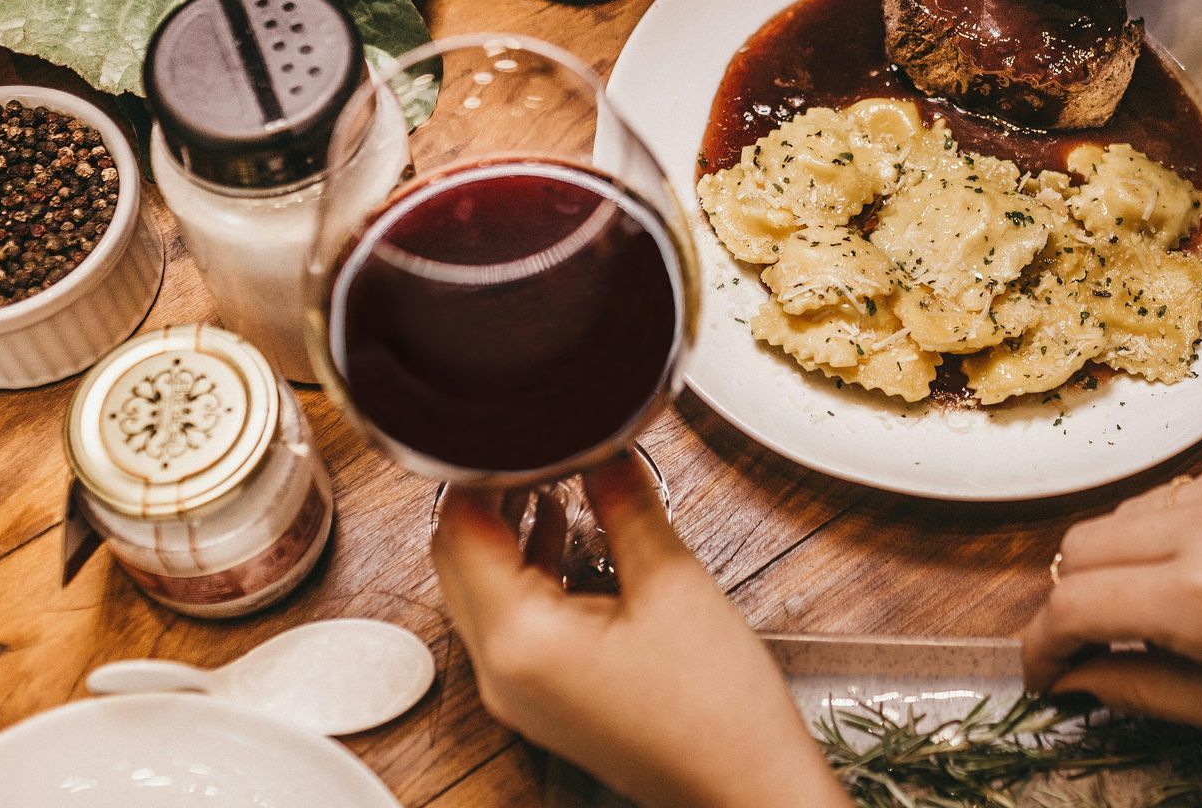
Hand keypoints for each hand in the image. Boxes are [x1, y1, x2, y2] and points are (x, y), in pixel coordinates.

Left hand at [432, 457, 848, 807]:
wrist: (744, 787)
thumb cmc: (716, 706)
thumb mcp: (672, 580)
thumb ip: (624, 503)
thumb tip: (602, 444)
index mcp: (520, 639)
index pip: (460, 529)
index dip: (483, 470)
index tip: (519, 429)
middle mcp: (499, 671)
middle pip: (457, 560)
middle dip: (489, 497)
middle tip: (536, 447)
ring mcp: (517, 692)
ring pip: (480, 590)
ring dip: (507, 533)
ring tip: (552, 479)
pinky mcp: (542, 699)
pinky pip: (509, 622)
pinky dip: (527, 574)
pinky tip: (567, 536)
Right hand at [1023, 451, 1201, 746]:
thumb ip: (1142, 690)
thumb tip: (1076, 680)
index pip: (1074, 605)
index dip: (1043, 648)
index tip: (1045, 677)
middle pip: (1084, 545)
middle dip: (1076, 601)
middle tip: (1099, 648)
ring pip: (1133, 512)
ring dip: (1127, 562)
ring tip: (1168, 612)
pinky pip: (1192, 490)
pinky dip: (1182, 531)